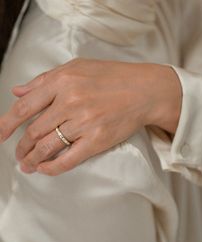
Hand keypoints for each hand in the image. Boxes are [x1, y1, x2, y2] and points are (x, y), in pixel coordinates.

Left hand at [0, 59, 181, 175]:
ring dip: (32, 160)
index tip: (0, 135)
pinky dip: (52, 167)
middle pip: (34, 130)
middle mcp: (70, 101)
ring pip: (47, 146)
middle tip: (18, 155)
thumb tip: (17, 91)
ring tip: (27, 166)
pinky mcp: (97, 140)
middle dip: (21, 146)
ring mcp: (84, 122)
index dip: (8, 124)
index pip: (25, 107)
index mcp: (62, 81)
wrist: (144, 90)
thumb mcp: (76, 67)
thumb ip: (44, 80)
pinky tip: (44, 170)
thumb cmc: (111, 77)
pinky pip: (68, 159)